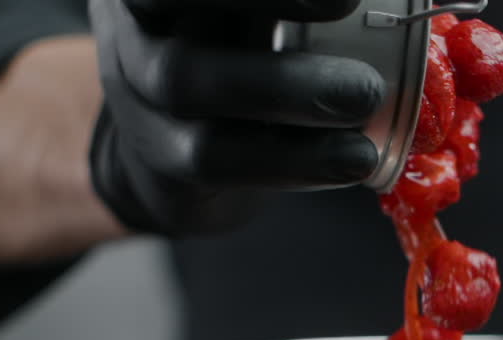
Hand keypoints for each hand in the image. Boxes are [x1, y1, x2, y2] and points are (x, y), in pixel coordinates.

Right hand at [87, 0, 385, 236]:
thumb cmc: (239, 56)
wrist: (176, 158)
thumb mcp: (259, 17)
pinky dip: (293, 159)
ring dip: (286, 87)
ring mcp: (137, 93)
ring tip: (366, 96)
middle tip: (348, 7)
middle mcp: (136, 24)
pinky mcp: (161, 160)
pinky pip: (216, 159)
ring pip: (188, 82)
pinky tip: (354, 157)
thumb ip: (311, 10)